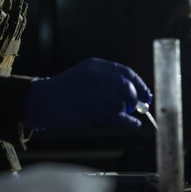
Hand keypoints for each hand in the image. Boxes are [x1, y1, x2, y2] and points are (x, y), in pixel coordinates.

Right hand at [25, 58, 152, 130]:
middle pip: (128, 88)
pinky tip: (134, 125)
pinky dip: (131, 123)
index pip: (127, 73)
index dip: (139, 85)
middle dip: (136, 99)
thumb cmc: (62, 91)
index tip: (147, 94)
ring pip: (124, 104)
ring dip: (126, 111)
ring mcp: (100, 93)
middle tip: (139, 107)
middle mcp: (101, 76)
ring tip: (123, 115)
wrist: (43, 101)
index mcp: (98, 66)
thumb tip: (130, 93)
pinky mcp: (98, 110)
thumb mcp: (84, 76)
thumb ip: (105, 80)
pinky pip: (122, 118)